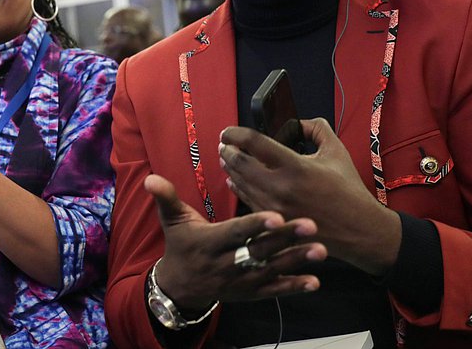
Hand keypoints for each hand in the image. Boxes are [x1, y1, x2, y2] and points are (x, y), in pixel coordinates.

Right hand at [145, 174, 326, 313]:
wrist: (180, 287)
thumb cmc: (181, 246)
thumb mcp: (173, 221)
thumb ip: (166, 199)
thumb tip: (150, 178)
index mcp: (209, 243)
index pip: (235, 233)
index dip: (255, 225)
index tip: (277, 215)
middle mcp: (226, 264)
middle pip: (259, 251)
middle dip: (286, 240)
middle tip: (313, 225)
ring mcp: (239, 281)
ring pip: (271, 271)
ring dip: (296, 262)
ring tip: (321, 250)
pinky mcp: (249, 293)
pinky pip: (273, 291)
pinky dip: (293, 287)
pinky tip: (315, 281)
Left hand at [219, 118, 400, 275]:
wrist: (358, 230)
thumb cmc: (348, 190)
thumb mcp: (336, 151)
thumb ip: (316, 129)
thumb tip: (298, 121)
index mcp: (295, 167)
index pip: (254, 143)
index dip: (236, 133)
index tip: (229, 131)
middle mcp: (281, 188)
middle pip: (239, 163)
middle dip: (228, 150)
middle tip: (224, 143)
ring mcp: (274, 207)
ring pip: (239, 183)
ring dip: (230, 168)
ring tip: (227, 158)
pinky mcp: (273, 222)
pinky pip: (247, 200)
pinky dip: (238, 187)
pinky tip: (235, 180)